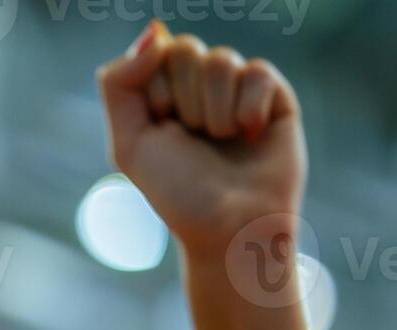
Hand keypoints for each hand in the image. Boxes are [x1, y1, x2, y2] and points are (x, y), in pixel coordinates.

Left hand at [95, 21, 306, 256]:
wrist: (228, 231)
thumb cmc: (178, 194)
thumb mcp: (129, 142)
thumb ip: (120, 83)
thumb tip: (155, 31)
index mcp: (165, 92)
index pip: (156, 52)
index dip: (158, 95)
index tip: (164, 130)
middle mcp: (202, 87)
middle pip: (187, 49)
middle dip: (184, 101)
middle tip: (195, 139)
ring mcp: (240, 90)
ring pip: (221, 60)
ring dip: (213, 110)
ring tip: (222, 141)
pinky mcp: (276, 100)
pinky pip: (258, 72)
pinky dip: (247, 108)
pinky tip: (250, 135)